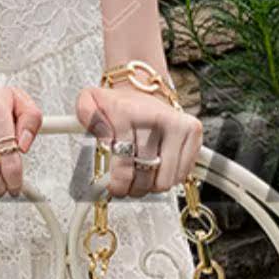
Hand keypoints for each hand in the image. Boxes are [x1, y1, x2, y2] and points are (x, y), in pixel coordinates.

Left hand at [74, 81, 202, 197]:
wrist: (142, 91)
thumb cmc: (117, 104)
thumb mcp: (89, 102)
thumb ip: (84, 115)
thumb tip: (103, 137)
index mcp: (127, 110)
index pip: (123, 161)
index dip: (117, 182)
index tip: (113, 187)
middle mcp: (157, 116)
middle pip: (145, 174)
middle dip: (132, 187)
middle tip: (125, 186)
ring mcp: (178, 124)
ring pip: (165, 180)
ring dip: (149, 186)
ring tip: (139, 176)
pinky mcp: (194, 132)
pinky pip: (181, 175)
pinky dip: (166, 177)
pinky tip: (156, 167)